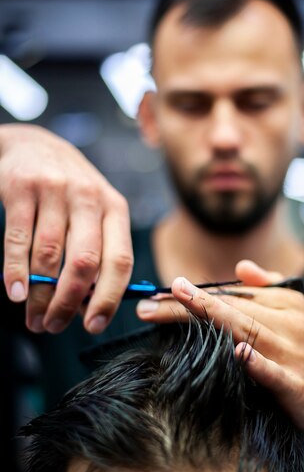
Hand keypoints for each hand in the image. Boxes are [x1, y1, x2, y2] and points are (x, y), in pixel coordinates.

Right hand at [0, 124, 132, 333]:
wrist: (35, 145)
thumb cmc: (70, 192)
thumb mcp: (94, 214)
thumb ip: (98, 254)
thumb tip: (89, 306)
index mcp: (115, 209)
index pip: (120, 260)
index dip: (109, 298)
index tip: (94, 326)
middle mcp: (89, 198)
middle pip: (85, 262)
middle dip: (69, 302)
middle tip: (54, 326)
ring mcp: (56, 191)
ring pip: (49, 255)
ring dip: (40, 295)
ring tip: (34, 317)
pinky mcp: (22, 188)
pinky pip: (18, 239)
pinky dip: (16, 271)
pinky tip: (16, 293)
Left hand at [137, 259, 303, 446]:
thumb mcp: (302, 315)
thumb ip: (270, 289)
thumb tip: (240, 267)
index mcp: (289, 303)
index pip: (235, 294)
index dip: (196, 292)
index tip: (163, 291)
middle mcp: (290, 322)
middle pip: (231, 308)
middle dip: (186, 304)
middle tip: (148, 303)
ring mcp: (295, 353)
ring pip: (246, 330)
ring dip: (209, 318)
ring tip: (173, 310)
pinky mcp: (300, 386)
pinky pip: (274, 372)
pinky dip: (257, 362)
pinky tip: (238, 353)